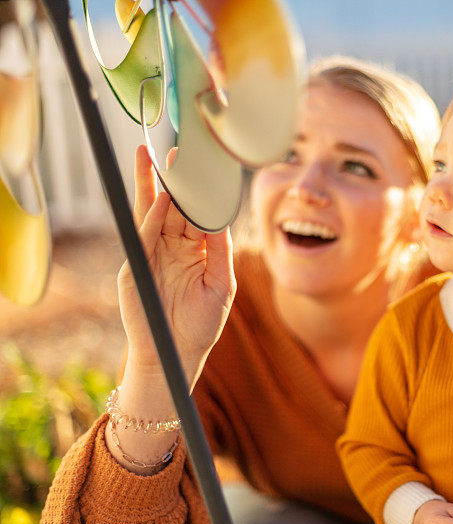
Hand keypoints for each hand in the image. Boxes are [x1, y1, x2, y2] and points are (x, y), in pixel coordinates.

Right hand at [117, 145, 235, 387]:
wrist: (174, 355)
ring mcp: (151, 253)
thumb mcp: (221, 284)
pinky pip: (144, 234)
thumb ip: (220, 250)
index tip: (206, 163)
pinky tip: (163, 196)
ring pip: (152, 211)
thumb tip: (221, 216)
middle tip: (177, 144)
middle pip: (173, 204)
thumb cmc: (200, 324)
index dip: (201, 189)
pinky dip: (152, 215)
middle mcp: (172, 246)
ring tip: (155, 153)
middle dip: (175, 177)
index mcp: (195, 250)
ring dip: (154, 183)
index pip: (198, 211)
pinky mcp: (135, 266)